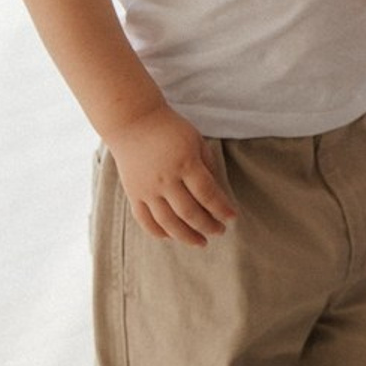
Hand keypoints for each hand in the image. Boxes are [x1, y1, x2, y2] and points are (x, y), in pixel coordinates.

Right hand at [107, 104, 235, 245]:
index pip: (208, 194)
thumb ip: (207, 165)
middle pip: (189, 212)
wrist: (133, 122)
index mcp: (186, 163)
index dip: (222, 208)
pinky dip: (159, 232)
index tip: (232, 218)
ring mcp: (147, 189)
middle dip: (207, 225)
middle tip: (220, 232)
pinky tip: (172, 237)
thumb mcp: (196, 141)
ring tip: (201, 242)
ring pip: (168, 222)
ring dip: (186, 236)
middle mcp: (166, 180)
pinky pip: (145, 220)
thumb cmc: (170, 129)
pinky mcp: (134, 194)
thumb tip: (217, 192)